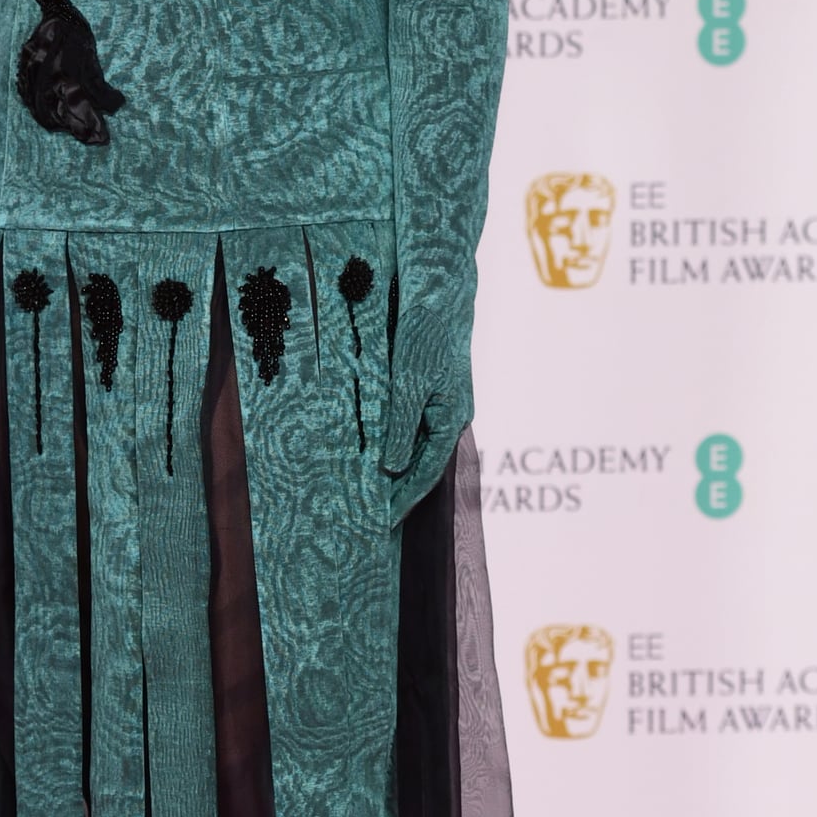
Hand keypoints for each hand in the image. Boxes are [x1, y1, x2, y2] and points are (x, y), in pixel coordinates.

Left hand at [379, 353, 469, 523]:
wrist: (438, 294)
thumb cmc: (426, 336)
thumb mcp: (409, 383)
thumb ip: (402, 426)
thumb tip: (393, 467)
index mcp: (450, 419)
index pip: (426, 473)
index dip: (404, 499)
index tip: (381, 522)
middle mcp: (447, 416)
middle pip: (422, 464)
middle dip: (397, 491)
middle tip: (368, 514)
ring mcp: (437, 403)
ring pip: (413, 446)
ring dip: (391, 469)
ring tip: (365, 491)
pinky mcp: (424, 390)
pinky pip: (407, 426)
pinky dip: (390, 443)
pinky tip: (369, 451)